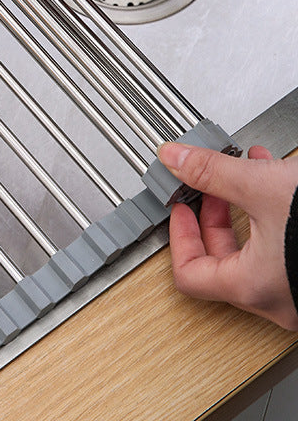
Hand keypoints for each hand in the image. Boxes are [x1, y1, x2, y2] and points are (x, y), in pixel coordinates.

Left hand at [158, 141, 297, 329]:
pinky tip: (282, 181)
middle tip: (213, 186)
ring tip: (250, 170)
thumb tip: (176, 160)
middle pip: (222, 260)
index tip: (180, 208)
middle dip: (216, 212)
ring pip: (257, 253)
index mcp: (253, 287)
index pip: (189, 274)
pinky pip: (284, 253)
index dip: (179, 235)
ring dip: (247, 206)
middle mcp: (279, 301)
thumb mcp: (262, 186)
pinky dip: (274, 217)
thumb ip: (211, 173)